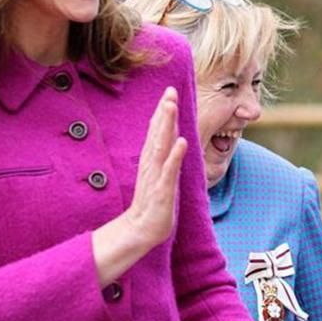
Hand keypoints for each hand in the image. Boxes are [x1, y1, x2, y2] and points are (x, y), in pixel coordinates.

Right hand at [122, 87, 187, 248]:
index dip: (163, 112)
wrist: (140, 229)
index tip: (169, 92)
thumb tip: (172, 138)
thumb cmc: (153, 202)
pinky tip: (181, 142)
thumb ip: (164, 156)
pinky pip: (168, 171)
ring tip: (172, 107)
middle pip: (158, 133)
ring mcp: (156, 176)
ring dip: (166, 126)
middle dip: (164, 111)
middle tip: (170, 91)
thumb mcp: (160, 175)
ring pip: (161, 146)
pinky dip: (174, 156)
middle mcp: (152, 164)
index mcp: (152, 160)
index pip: (157, 131)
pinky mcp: (161, 190)